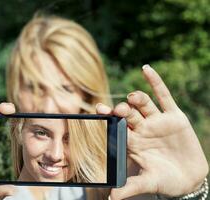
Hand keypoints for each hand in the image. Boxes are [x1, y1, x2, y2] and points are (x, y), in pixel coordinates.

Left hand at [96, 65, 208, 198]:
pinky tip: (146, 69)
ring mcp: (157, 121)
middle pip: (128, 114)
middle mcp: (142, 128)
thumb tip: (111, 198)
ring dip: (137, 98)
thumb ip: (130, 187)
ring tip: (133, 98)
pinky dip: (155, 82)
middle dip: (122, 110)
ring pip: (144, 104)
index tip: (97, 111)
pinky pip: (163, 96)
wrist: (190, 178)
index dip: (107, 119)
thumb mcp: (148, 182)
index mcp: (132, 141)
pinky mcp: (174, 116)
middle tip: (118, 110)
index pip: (116, 127)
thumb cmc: (165, 181)